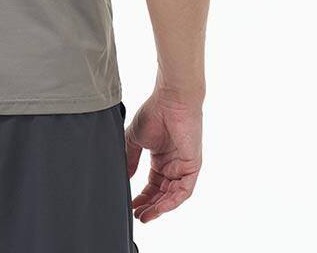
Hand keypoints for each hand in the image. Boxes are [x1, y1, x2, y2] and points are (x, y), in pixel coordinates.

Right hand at [125, 91, 202, 222]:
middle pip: (162, 193)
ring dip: (160, 207)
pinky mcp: (192, 166)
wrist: (170, 100)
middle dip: (149, 206)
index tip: (130, 205)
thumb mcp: (135, 139)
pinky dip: (172, 201)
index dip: (142, 197)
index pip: (152, 185)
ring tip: (145, 216)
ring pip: (173, 195)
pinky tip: (159, 207)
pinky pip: (184, 190)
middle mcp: (173, 165)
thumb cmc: (154, 113)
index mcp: (161, 159)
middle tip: (137, 215)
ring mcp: (183, 167)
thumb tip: (125, 177)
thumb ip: (130, 158)